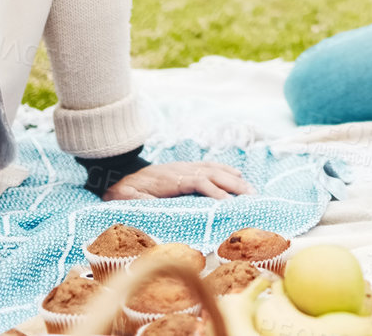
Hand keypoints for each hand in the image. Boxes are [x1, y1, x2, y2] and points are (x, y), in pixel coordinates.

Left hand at [102, 160, 251, 200]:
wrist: (119, 173)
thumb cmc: (124, 190)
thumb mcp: (126, 198)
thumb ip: (138, 201)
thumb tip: (150, 205)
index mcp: (171, 179)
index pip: (199, 182)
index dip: (215, 191)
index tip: (229, 204)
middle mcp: (183, 170)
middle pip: (214, 174)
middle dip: (234, 185)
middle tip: (252, 198)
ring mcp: (186, 167)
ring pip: (216, 169)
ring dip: (235, 178)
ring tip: (252, 191)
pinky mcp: (187, 168)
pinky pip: (211, 166)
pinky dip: (227, 169)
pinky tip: (238, 175)